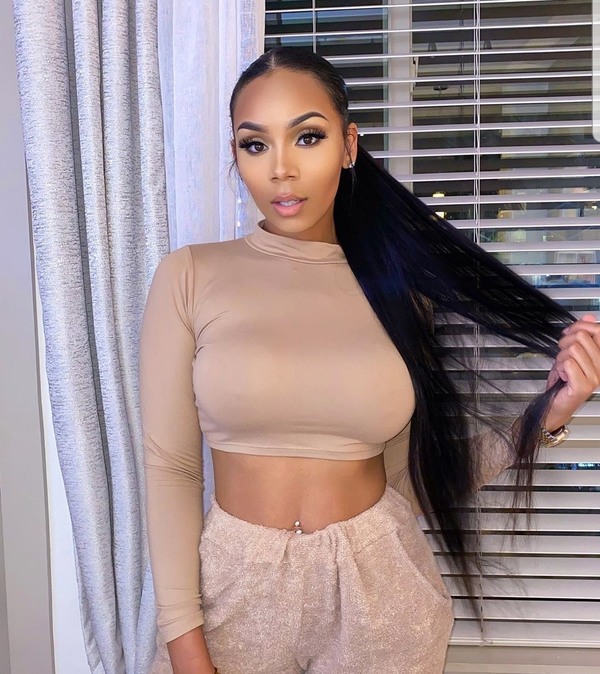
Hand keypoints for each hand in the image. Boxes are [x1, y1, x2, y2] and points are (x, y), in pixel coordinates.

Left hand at [544, 314, 599, 431]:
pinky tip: (562, 375)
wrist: (555, 404)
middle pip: (582, 337)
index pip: (599, 330)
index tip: (569, 332)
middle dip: (565, 342)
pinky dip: (560, 366)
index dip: (580, 326)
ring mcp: (596, 377)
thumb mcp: (570, 352)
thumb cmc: (563, 380)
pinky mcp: (584, 385)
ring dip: (561, 357)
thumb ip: (580, 335)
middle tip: (562, 355)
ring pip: (573, 349)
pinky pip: (568, 363)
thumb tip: (589, 317)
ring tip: (562, 367)